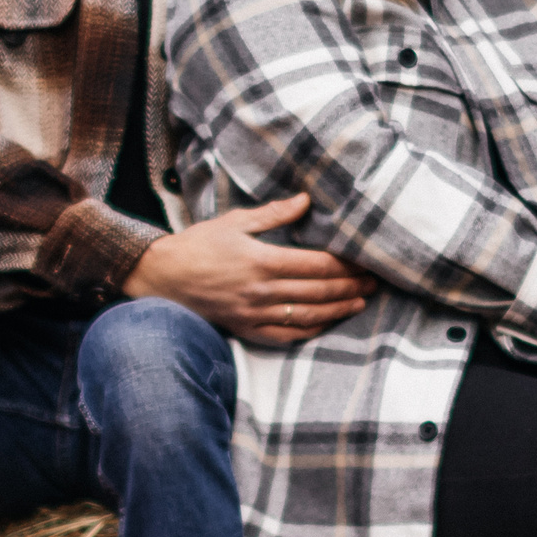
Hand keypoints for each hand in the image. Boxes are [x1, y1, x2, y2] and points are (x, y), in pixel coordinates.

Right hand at [123, 193, 377, 344]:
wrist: (162, 277)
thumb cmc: (198, 245)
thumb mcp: (235, 221)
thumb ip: (275, 214)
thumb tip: (307, 201)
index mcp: (263, 261)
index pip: (318, 265)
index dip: (346, 265)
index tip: (366, 261)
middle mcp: (263, 291)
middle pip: (320, 291)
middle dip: (351, 286)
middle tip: (374, 282)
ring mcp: (255, 314)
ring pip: (309, 316)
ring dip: (338, 310)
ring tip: (359, 302)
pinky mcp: (247, 329)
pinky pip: (287, 335)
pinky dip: (311, 330)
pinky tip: (327, 322)